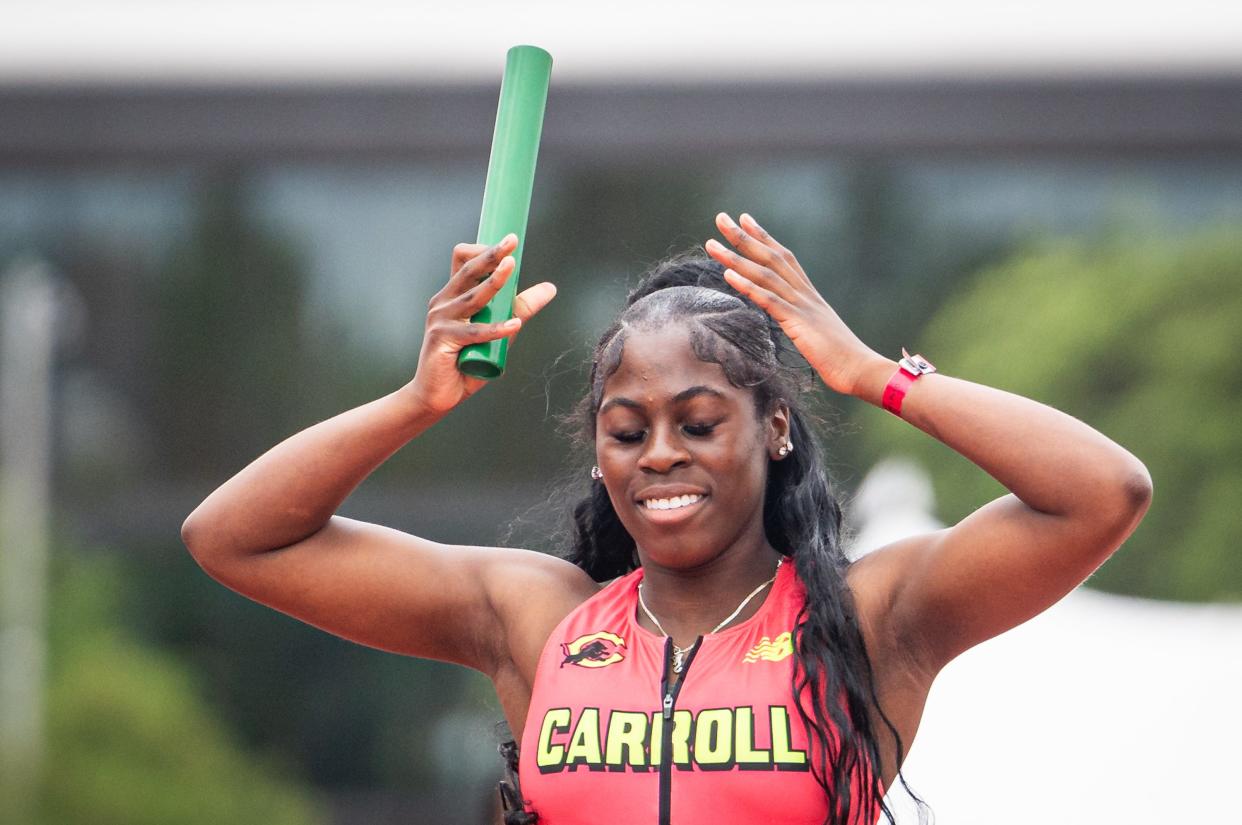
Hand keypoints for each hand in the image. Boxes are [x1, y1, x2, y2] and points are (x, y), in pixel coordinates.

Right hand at [407, 234, 556, 415]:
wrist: (438, 395)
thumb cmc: (466, 362)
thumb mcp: (499, 331)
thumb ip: (519, 308)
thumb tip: (550, 287)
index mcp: (454, 295)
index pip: (464, 260)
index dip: (484, 250)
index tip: (509, 243)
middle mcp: (444, 302)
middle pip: (468, 270)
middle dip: (491, 254)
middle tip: (511, 241)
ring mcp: (441, 319)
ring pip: (473, 296)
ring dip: (494, 281)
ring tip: (512, 267)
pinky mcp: (442, 339)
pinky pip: (475, 333)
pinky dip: (496, 329)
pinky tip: (514, 325)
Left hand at [704, 212, 880, 396]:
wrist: (860, 369)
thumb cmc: (841, 359)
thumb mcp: (817, 335)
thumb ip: (802, 323)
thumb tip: (792, 324)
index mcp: (809, 295)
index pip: (784, 257)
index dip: (764, 237)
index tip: (744, 219)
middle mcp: (804, 293)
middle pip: (771, 257)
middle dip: (744, 236)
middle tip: (720, 218)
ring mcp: (802, 306)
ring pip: (765, 274)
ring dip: (735, 257)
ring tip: (711, 244)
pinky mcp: (798, 322)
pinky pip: (769, 299)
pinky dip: (747, 285)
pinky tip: (728, 274)